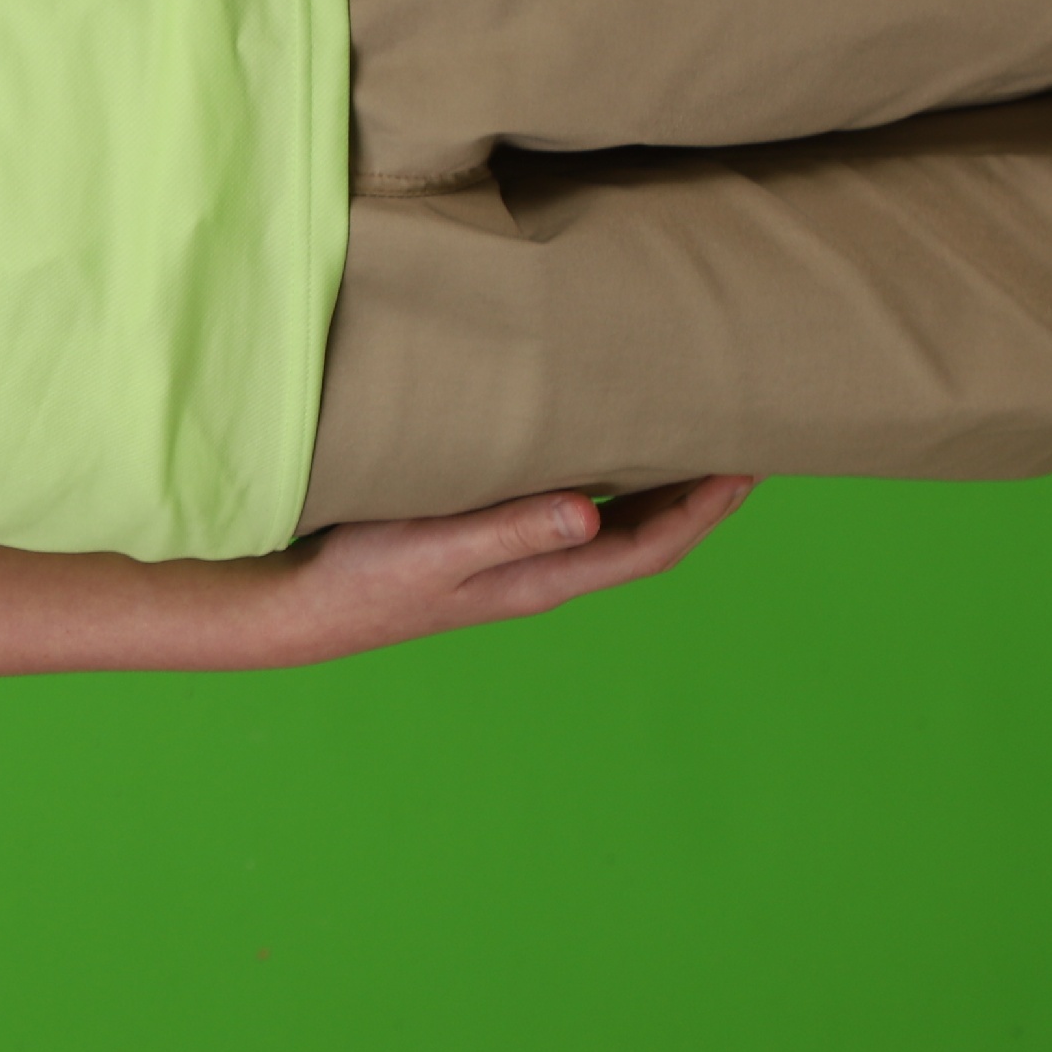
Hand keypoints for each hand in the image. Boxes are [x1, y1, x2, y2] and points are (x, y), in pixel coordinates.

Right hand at [257, 476, 756, 664]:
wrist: (304, 607)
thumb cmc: (365, 577)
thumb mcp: (438, 549)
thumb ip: (512, 530)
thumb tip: (591, 515)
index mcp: (542, 579)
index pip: (648, 548)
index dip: (703, 512)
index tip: (747, 468)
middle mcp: (540, 572)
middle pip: (643, 538)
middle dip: (697, 498)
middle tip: (742, 443)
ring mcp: (513, 560)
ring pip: (610, 525)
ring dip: (655, 490)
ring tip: (688, 443)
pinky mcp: (484, 542)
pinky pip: (567, 510)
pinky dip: (601, 482)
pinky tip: (595, 452)